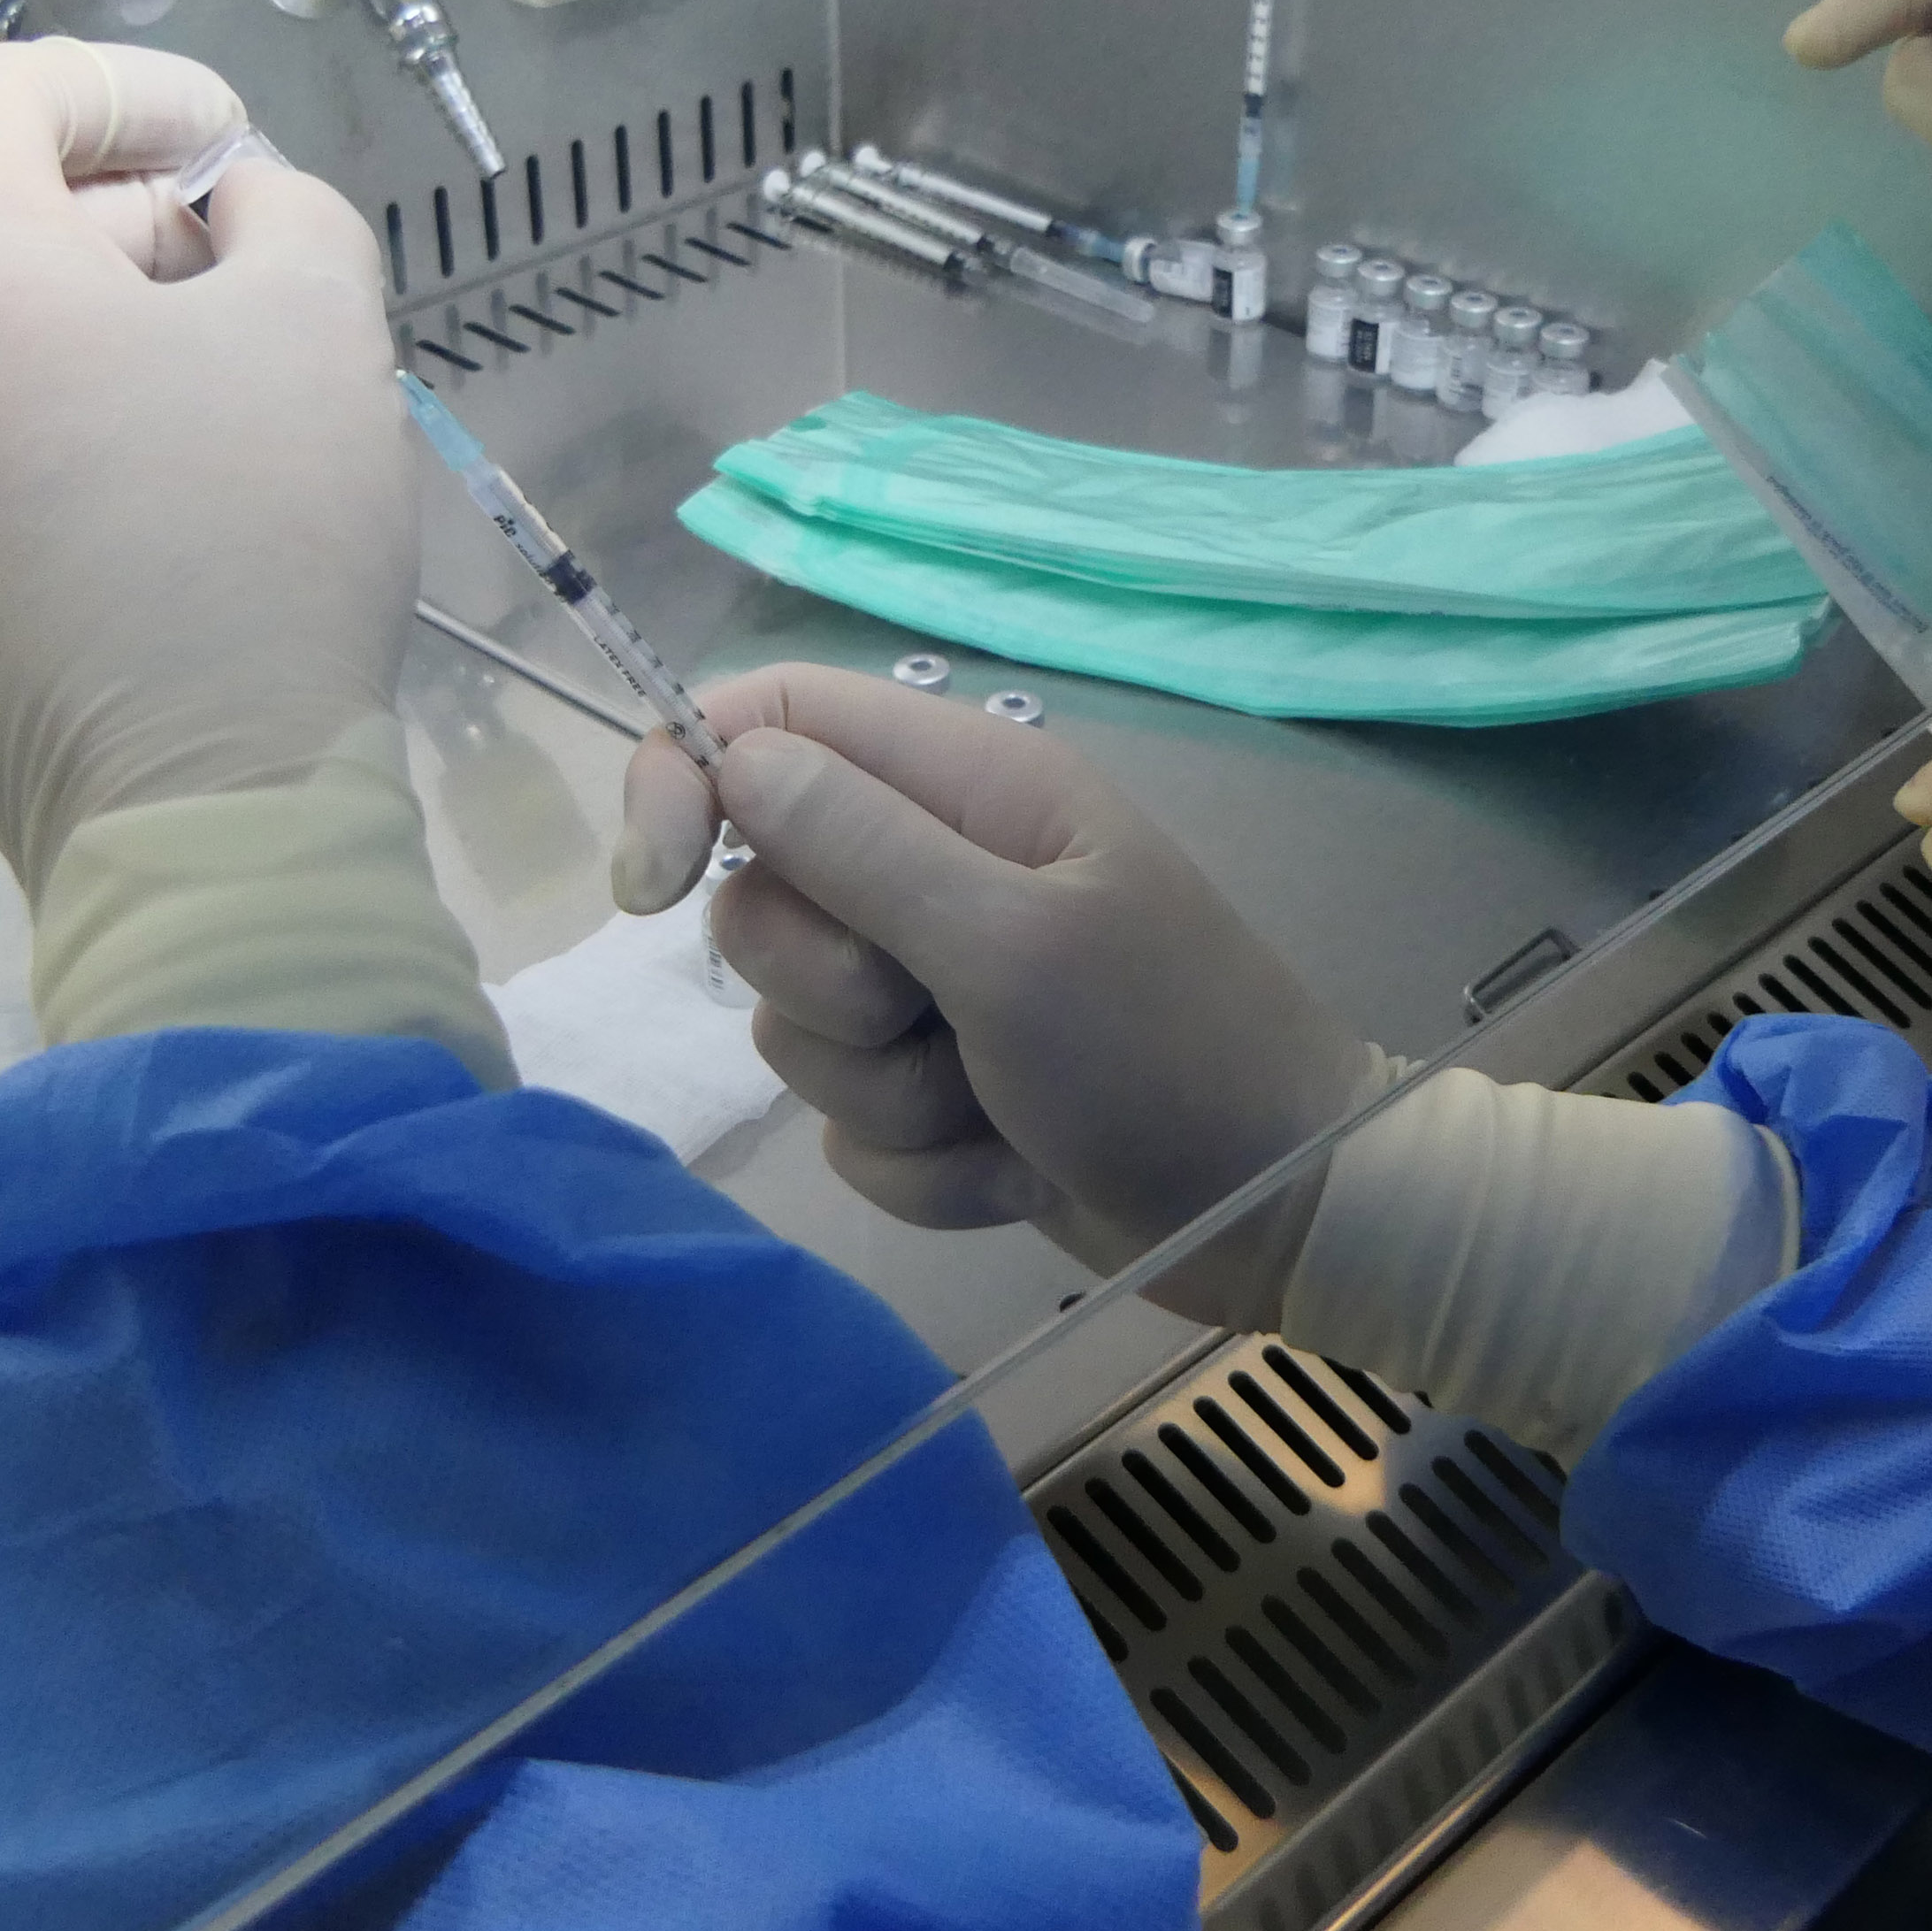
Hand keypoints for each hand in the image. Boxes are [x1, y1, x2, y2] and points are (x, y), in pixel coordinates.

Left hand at [0, 42, 406, 895]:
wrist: (194, 820)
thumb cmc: (253, 539)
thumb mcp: (322, 324)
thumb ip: (286, 211)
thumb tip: (232, 215)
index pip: (1, 91)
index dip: (128, 88)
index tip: (232, 140)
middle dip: (128, 226)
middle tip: (259, 288)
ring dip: (96, 342)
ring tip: (225, 412)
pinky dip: (58, 448)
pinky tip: (165, 521)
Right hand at [612, 667, 1389, 1321]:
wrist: (1281, 1209)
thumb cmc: (1167, 1053)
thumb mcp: (1014, 942)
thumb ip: (864, 848)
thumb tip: (730, 759)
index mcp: (968, 786)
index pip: (767, 721)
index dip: (682, 783)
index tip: (650, 888)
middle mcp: (940, 869)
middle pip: (762, 897)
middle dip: (825, 987)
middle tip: (931, 1014)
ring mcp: (937, 987)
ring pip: (796, 1029)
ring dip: (889, 1094)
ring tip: (999, 1103)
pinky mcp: (939, 1094)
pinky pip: (849, 1128)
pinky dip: (924, 1166)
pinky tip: (1013, 1164)